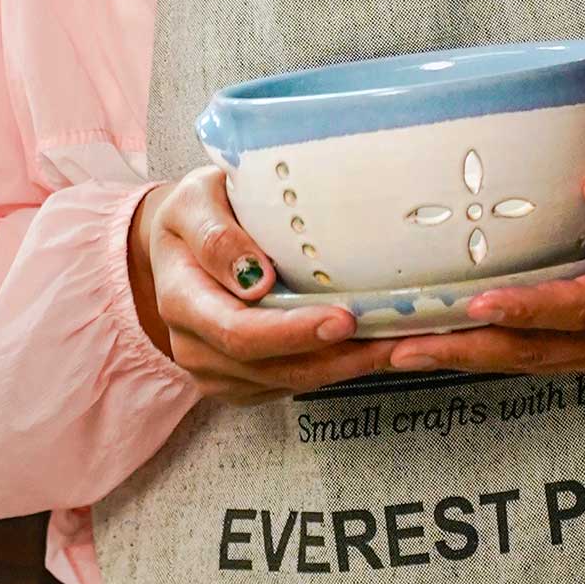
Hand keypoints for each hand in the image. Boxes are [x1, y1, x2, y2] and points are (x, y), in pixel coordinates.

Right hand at [127, 166, 396, 402]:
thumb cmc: (195, 213)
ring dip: (349, 366)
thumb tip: (254, 276)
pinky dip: (339, 367)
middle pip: (273, 366)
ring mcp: (219, 371)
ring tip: (403, 345)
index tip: (343, 318)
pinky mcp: (245, 381)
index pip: (239, 331)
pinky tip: (377, 348)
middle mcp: (196, 347)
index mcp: (182, 300)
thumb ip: (216, 235)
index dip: (294, 331)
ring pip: (292, 380)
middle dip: (338, 356)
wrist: (180, 244)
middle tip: (395, 339)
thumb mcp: (193, 202)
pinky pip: (296, 381)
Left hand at [382, 135, 584, 376]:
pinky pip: (524, 358)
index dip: (529, 309)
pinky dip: (475, 353)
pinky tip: (427, 345)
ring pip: (524, 362)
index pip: (580, 305)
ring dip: (461, 358)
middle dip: (469, 349)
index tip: (477, 305)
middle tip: (402, 345)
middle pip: (537, 349)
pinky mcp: (581, 352)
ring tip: (394, 352)